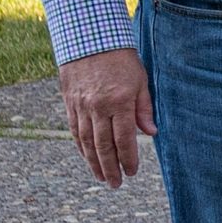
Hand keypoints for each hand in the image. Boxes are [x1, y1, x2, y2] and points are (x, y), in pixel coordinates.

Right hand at [58, 47, 154, 187]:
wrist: (89, 39)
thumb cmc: (122, 59)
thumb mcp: (141, 81)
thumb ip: (144, 108)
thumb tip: (151, 134)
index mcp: (119, 102)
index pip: (124, 139)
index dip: (128, 158)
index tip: (132, 171)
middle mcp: (97, 107)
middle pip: (103, 145)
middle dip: (110, 168)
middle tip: (116, 184)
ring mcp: (80, 106)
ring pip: (86, 142)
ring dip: (94, 162)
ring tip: (102, 177)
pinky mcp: (69, 103)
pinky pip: (75, 130)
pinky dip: (81, 147)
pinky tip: (88, 157)